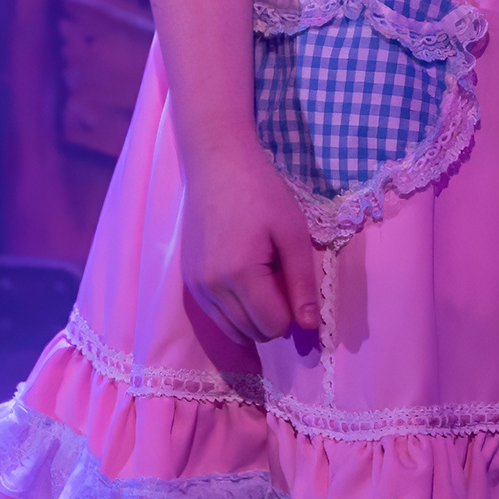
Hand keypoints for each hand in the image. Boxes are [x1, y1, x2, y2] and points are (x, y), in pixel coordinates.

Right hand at [180, 143, 320, 344]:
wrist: (218, 165)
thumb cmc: (261, 192)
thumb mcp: (292, 233)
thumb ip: (302, 283)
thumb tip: (310, 325)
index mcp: (240, 275)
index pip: (273, 326)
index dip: (292, 312)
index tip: (293, 280)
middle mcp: (211, 288)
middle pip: (253, 333)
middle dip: (273, 315)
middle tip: (278, 275)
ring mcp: (195, 286)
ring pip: (233, 330)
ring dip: (254, 316)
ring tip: (261, 276)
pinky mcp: (188, 281)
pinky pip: (216, 316)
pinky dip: (235, 310)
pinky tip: (243, 278)